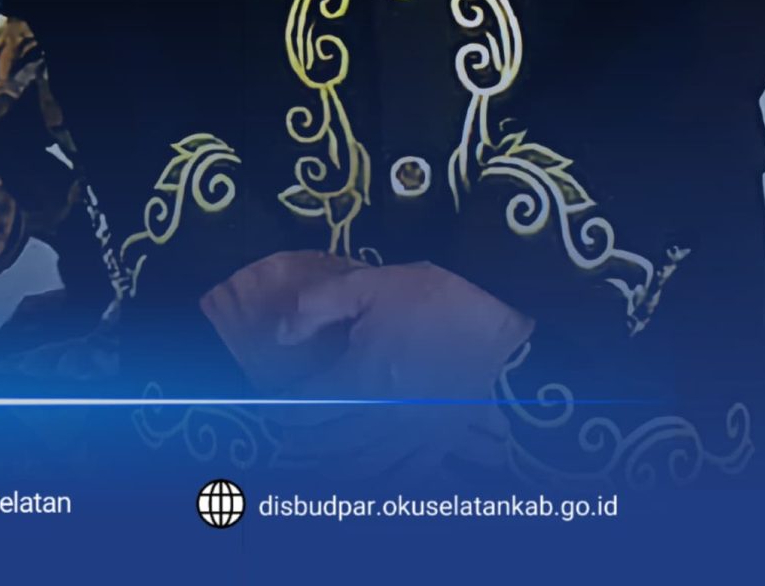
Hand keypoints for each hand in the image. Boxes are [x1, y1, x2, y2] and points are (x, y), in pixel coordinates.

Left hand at [201, 253, 529, 482]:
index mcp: (365, 377)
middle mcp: (388, 414)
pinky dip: (382, 482)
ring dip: (334, 466)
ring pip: (365, 465)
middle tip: (284, 437)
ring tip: (313, 461)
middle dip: (303, 442)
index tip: (270, 406)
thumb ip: (316, 307)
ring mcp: (418, 432)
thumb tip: (281, 335)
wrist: (494, 309)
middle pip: (333, 441)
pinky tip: (367, 480)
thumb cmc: (428, 294)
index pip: (311, 406)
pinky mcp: (442, 438)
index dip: (285, 410)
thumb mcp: (363, 283)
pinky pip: (408, 475)